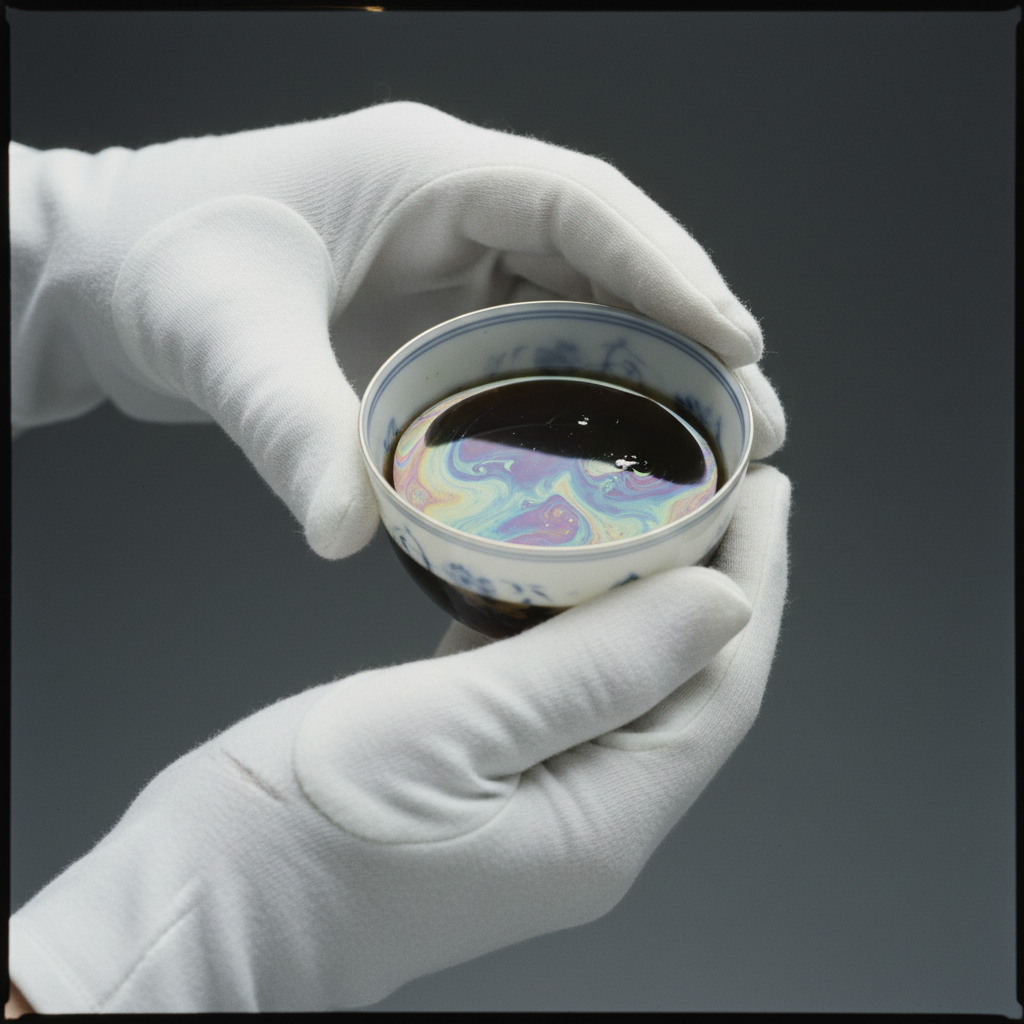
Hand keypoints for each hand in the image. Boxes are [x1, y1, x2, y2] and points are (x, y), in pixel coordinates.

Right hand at [8, 463, 788, 1012]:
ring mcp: (535, 802)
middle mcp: (587, 818)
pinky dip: (570, 622)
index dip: (754, 581)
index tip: (764, 488)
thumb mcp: (448, 730)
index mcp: (601, 818)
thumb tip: (720, 603)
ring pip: (621, 680)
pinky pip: (553, 688)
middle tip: (725, 483)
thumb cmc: (292, 840)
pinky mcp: (482, 780)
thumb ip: (590, 670)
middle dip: (717, 580)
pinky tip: (560, 569)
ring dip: (645, 596)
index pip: (720, 684)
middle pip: (685, 682)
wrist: (192, 916)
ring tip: (656, 508)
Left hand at [10, 102, 784, 559]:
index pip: (581, 204)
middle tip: (748, 427)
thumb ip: (294, 431)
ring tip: (709, 452)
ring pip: (582, 309)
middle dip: (685, 342)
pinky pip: (533, 350)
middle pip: (608, 264)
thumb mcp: (227, 341)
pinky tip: (611, 461)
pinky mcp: (436, 317)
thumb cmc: (159, 265)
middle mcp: (456, 212)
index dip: (672, 269)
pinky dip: (580, 402)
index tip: (738, 342)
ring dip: (647, 379)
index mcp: (426, 176)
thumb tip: (350, 534)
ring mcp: (450, 265)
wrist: (109, 273)